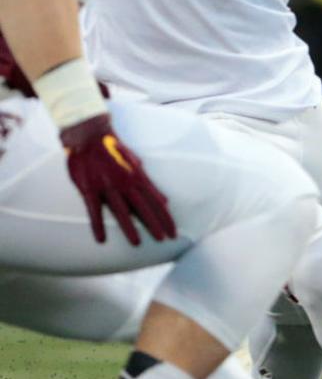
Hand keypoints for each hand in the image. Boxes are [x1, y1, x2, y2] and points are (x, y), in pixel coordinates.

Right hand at [61, 113, 174, 245]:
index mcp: (138, 177)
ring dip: (129, 227)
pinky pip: (94, 210)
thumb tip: (165, 200)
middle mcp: (126, 183)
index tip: (174, 231)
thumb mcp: (136, 163)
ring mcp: (107, 186)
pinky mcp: (89, 188)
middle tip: (164, 239)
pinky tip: (101, 239)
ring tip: (137, 243)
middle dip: (154, 224)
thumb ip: (148, 183)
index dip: (166, 217)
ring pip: (121, 210)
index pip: (157, 201)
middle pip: (143, 207)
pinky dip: (97, 224)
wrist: (89, 135)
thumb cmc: (114, 150)